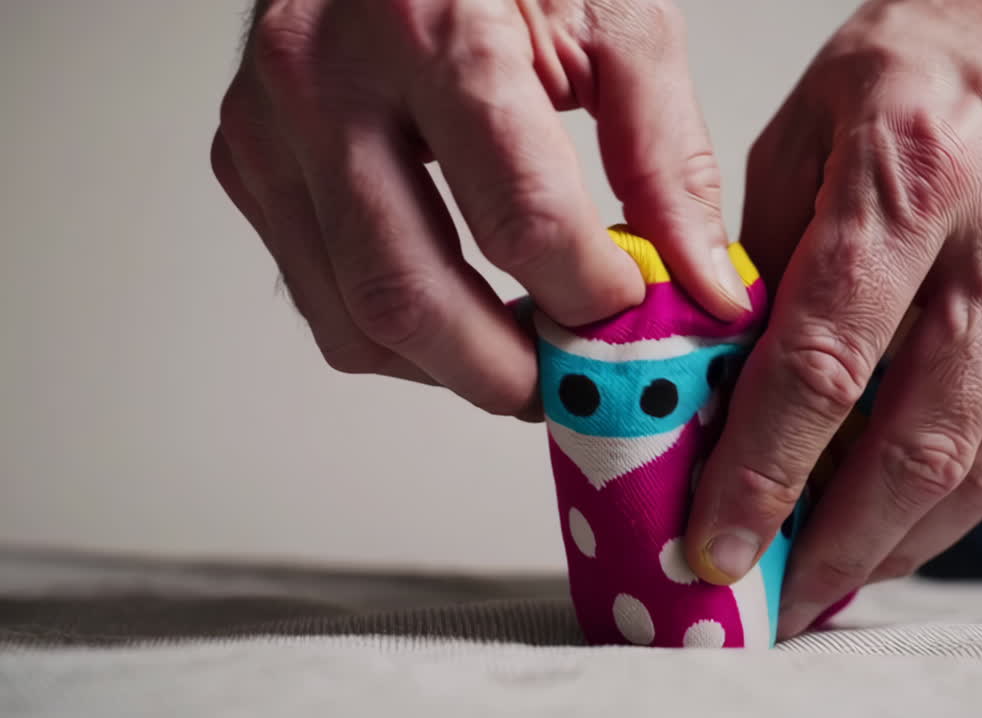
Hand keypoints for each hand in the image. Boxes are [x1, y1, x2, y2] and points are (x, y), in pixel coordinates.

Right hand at [212, 0, 748, 416]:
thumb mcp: (614, 18)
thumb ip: (668, 157)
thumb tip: (702, 286)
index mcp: (427, 26)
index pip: (518, 217)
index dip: (589, 294)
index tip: (634, 311)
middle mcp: (322, 80)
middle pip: (408, 294)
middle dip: (506, 373)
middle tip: (571, 384)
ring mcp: (266, 126)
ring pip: (351, 320)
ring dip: (447, 368)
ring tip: (520, 352)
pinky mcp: (246, 161)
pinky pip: (318, 296)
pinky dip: (396, 332)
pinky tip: (460, 310)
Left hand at [683, 0, 981, 635]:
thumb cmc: (922, 57)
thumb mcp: (804, 128)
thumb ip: (761, 257)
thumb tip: (718, 376)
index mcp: (910, 174)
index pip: (823, 362)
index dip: (762, 472)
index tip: (717, 539)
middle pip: (917, 438)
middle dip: (837, 540)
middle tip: (778, 591)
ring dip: (904, 538)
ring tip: (838, 575)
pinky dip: (966, 494)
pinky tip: (910, 518)